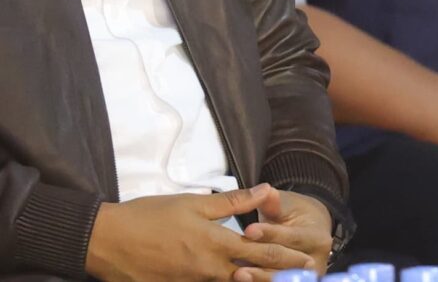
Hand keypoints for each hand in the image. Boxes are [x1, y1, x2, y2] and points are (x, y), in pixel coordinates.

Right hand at [84, 189, 313, 281]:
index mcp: (216, 244)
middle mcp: (207, 269)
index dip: (287, 257)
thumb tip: (266, 189)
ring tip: (272, 279)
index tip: (308, 260)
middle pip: (250, 277)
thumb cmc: (149, 216)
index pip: (262, 252)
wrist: (106, 240)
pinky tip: (232, 280)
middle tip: (300, 276)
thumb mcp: (193, 203)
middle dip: (276, 277)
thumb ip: (232, 202)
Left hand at [238, 185, 335, 276]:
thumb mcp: (287, 205)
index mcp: (318, 238)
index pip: (293, 237)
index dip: (271, 234)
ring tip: (238, 275)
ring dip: (259, 278)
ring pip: (280, 278)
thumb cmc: (295, 215)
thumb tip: (266, 191)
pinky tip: (241, 280)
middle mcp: (315, 262)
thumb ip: (275, 202)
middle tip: (238, 262)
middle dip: (262, 261)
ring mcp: (304, 277)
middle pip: (287, 264)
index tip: (249, 230)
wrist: (308, 231)